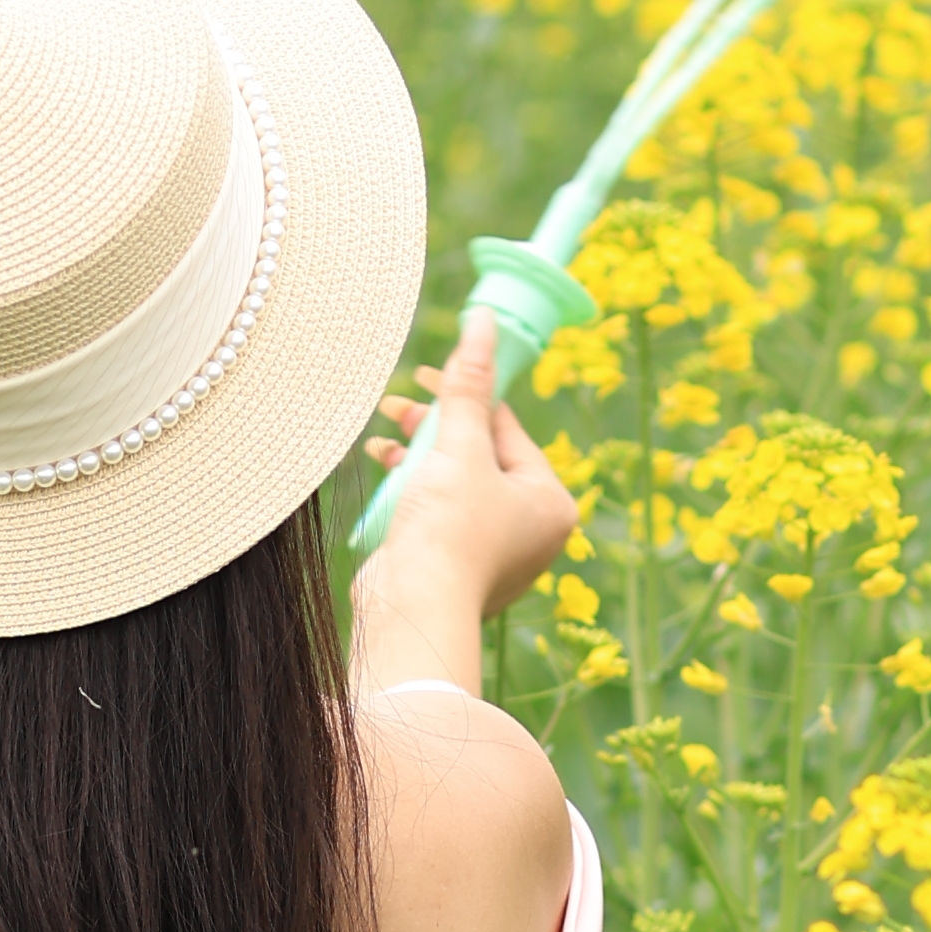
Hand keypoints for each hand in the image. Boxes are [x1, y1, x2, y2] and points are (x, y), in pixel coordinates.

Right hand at [358, 300, 580, 641]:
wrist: (414, 610)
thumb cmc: (450, 532)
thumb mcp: (459, 447)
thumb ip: (468, 385)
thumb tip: (484, 321)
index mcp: (551, 500)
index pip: (508, 428)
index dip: (469, 393)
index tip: (430, 370)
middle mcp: (530, 527)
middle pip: (479, 452)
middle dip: (435, 424)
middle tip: (398, 403)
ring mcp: (492, 548)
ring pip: (454, 479)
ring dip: (417, 451)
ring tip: (383, 429)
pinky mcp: (455, 562)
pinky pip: (437, 508)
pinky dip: (410, 485)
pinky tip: (379, 463)